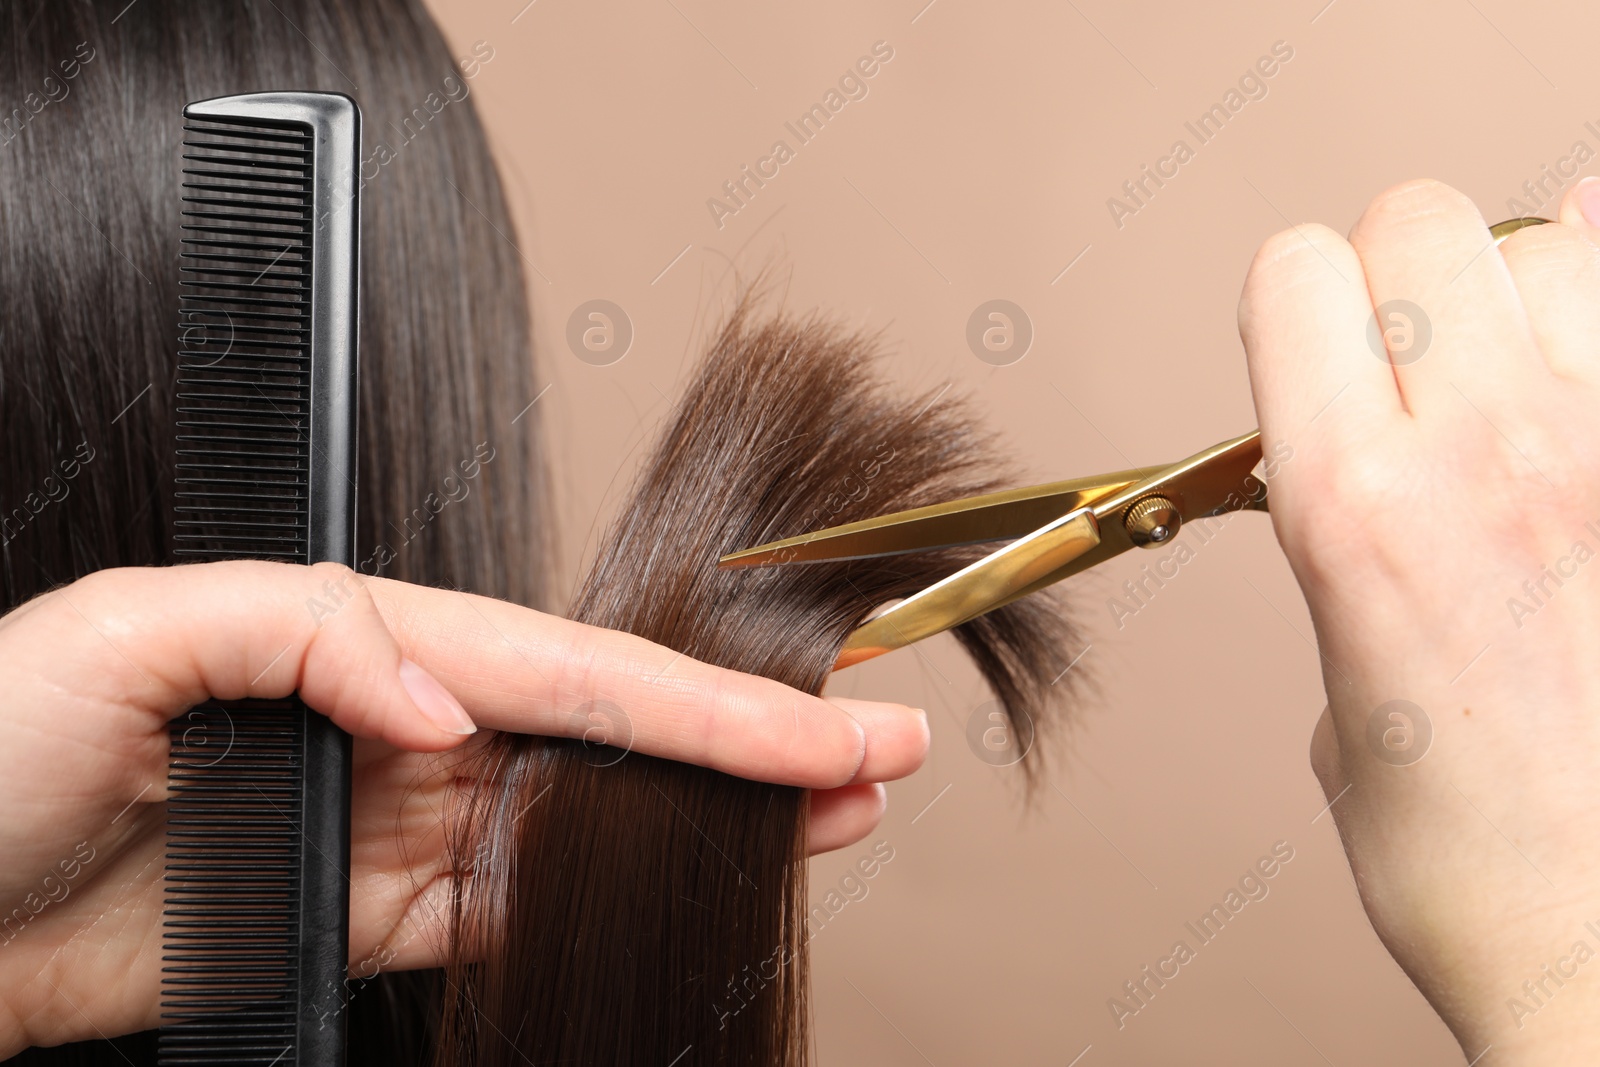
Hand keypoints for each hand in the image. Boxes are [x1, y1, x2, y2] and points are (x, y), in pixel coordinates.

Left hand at [0, 560, 926, 1053]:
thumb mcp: (132, 632)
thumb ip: (314, 633)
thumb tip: (446, 701)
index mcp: (368, 638)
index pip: (572, 670)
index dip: (704, 700)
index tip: (815, 722)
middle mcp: (403, 721)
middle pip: (612, 737)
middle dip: (753, 746)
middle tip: (876, 753)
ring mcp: (396, 822)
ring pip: (588, 819)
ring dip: (709, 818)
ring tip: (827, 818)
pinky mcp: (371, 914)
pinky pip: (510, 905)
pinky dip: (605, 897)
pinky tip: (688, 881)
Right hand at [1241, 178, 1599, 1062]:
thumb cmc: (1476, 863)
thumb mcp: (1340, 699)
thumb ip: (1350, 558)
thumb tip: (1378, 458)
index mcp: (1359, 516)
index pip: (1296, 274)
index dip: (1290, 307)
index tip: (1307, 363)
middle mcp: (1495, 459)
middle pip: (1424, 218)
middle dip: (1400, 273)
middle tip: (1416, 363)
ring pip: (1562, 241)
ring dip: (1528, 289)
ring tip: (1531, 386)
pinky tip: (1588, 405)